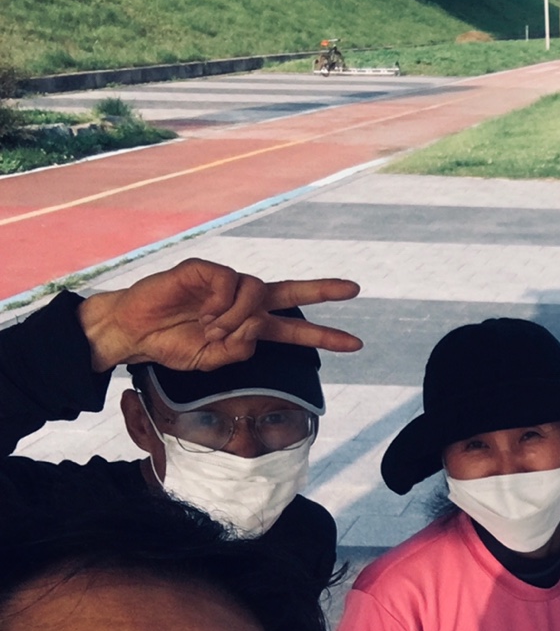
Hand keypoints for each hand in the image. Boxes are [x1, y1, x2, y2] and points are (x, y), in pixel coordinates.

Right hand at [77, 257, 362, 371]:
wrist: (134, 333)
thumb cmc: (173, 345)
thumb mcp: (213, 361)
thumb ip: (240, 349)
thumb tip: (256, 327)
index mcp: (249, 324)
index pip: (294, 328)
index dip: (323, 335)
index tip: (355, 343)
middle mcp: (242, 301)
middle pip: (290, 292)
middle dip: (322, 291)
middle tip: (354, 290)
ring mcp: (225, 283)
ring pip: (257, 293)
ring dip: (238, 318)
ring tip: (211, 330)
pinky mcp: (205, 269)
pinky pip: (231, 283)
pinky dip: (223, 304)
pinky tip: (205, 313)